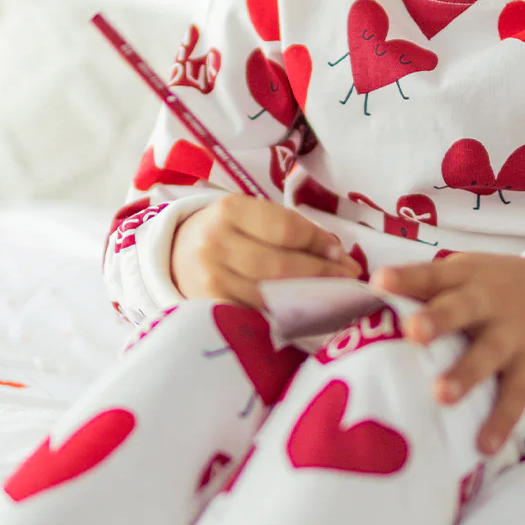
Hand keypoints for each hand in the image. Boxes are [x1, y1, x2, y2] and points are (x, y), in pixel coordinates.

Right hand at [171, 195, 360, 307]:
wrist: (176, 254)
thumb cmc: (228, 231)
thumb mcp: (251, 215)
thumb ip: (290, 228)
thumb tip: (335, 251)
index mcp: (229, 209)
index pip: (286, 229)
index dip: (320, 243)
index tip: (342, 254)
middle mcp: (215, 243)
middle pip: (281, 266)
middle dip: (322, 274)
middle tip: (348, 278)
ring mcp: (210, 278)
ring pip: (271, 295)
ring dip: (309, 298)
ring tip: (334, 297)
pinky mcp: (209, 307)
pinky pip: (256, 314)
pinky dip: (284, 315)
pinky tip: (304, 314)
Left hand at [373, 253, 524, 454]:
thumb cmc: (492, 287)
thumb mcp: (465, 275)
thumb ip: (424, 291)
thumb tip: (365, 309)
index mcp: (463, 276)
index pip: (431, 274)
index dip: (406, 277)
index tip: (380, 282)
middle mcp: (487, 301)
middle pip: (461, 308)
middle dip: (438, 320)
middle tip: (413, 333)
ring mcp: (511, 333)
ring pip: (487, 354)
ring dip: (465, 374)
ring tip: (441, 395)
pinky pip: (516, 394)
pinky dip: (502, 420)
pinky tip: (483, 444)